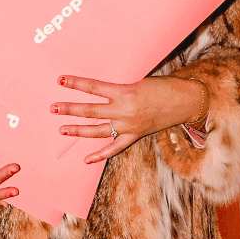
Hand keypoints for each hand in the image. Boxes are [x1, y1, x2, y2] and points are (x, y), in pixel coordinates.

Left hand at [52, 75, 205, 164]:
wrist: (186, 101)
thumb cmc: (163, 86)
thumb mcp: (138, 82)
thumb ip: (119, 89)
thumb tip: (100, 92)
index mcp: (124, 92)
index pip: (93, 87)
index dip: (75, 83)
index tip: (60, 80)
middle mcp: (124, 111)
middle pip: (90, 110)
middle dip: (70, 109)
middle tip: (53, 108)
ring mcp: (129, 126)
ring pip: (98, 130)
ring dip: (78, 130)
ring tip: (62, 129)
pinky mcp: (135, 135)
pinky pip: (115, 147)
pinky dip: (100, 154)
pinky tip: (87, 158)